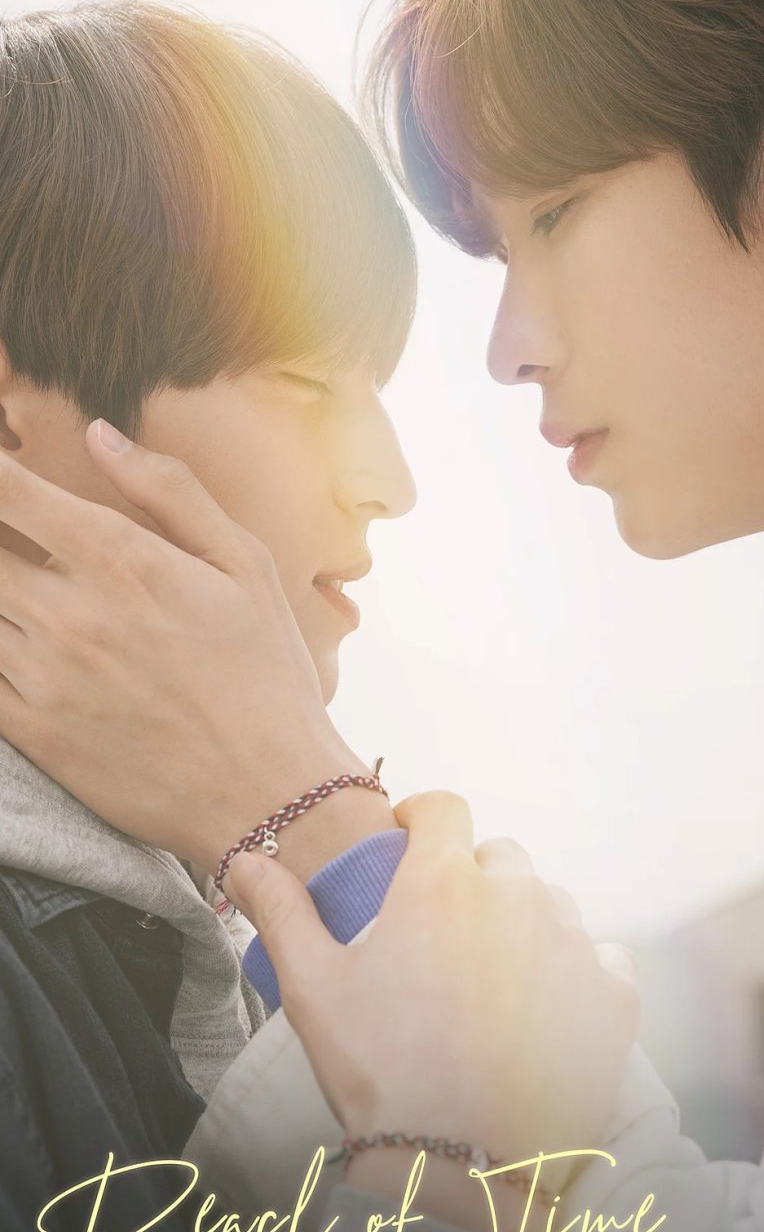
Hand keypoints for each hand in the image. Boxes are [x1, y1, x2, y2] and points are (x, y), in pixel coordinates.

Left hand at [0, 424, 369, 872]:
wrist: (269, 795)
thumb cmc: (267, 675)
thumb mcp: (245, 566)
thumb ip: (171, 492)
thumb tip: (99, 436)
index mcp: (122, 560)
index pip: (9, 490)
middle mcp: (70, 614)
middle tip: (15, 542)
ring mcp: (43, 676)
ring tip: (26, 591)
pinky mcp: (33, 732)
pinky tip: (14, 638)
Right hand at [227, 792, 639, 1194]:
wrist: (465, 1172)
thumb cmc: (381, 1074)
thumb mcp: (314, 991)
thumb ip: (282, 912)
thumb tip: (248, 859)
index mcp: (444, 882)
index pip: (444, 808)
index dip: (423, 820)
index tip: (409, 847)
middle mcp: (518, 896)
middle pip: (499, 857)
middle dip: (472, 880)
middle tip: (443, 936)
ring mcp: (573, 944)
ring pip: (550, 904)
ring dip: (523, 924)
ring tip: (491, 984)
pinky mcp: (614, 995)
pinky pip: (602, 956)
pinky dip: (578, 973)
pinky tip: (547, 1012)